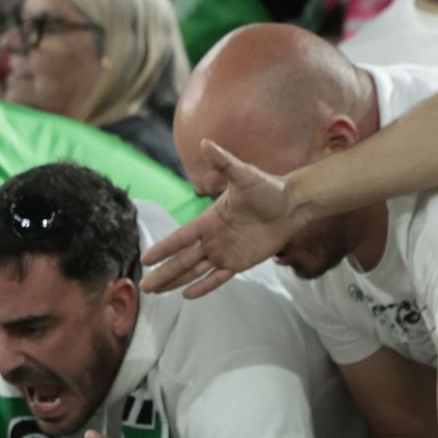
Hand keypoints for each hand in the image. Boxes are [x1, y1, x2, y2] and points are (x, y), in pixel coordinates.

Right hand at [142, 145, 299, 298]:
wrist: (293, 204)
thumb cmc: (269, 188)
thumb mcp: (244, 175)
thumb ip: (224, 163)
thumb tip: (206, 143)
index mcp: (209, 220)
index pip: (180, 238)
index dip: (163, 249)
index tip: (146, 260)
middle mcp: (213, 238)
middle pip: (182, 260)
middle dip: (163, 273)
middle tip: (144, 287)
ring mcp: (225, 251)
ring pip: (195, 271)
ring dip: (176, 281)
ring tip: (158, 291)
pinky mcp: (240, 262)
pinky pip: (218, 277)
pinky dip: (203, 287)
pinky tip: (187, 294)